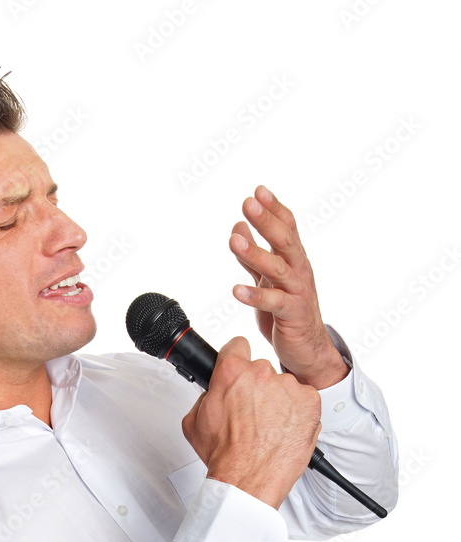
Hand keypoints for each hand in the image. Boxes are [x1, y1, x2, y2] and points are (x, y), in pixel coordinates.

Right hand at [181, 337, 321, 509]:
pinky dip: (298, 411)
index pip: (237, 345)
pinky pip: (304, 398)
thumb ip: (205, 396)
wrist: (250, 479)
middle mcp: (262, 375)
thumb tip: (213, 392)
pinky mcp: (310, 402)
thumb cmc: (226, 456)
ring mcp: (289, 387)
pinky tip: (284, 429)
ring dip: (278, 400)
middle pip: (261, 369)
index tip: (239, 367)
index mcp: (232, 373)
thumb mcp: (195, 421)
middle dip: (256, 387)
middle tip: (252, 413)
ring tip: (269, 427)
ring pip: (284, 385)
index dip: (236, 358)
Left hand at [229, 186, 349, 389]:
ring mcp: (297, 292)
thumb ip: (254, 255)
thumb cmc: (289, 313)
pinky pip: (274, 302)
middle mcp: (299, 271)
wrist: (308, 349)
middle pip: (284, 240)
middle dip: (266, 220)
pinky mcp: (292, 314)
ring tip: (234, 241)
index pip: (287, 228)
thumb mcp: (269, 279)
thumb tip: (239, 227)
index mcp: (294, 260)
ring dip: (255, 253)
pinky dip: (255, 296)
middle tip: (248, 203)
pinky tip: (236, 290)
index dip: (273, 209)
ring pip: (277, 268)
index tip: (258, 191)